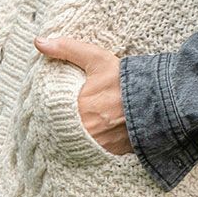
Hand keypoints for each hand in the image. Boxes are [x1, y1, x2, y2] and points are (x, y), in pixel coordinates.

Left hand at [33, 32, 132, 154]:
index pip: (52, 115)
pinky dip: (89, 148)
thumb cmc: (125, 79)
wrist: (159, 101)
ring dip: (73, 139)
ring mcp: (100, 145)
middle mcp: (87, 131)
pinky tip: (90, 139)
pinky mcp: (112, 154)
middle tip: (61, 120)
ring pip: (76, 146)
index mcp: (78, 109)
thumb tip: (38, 42)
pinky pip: (93, 154)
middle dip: (61, 126)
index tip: (51, 108)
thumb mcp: (96, 59)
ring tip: (76, 129)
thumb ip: (66, 49)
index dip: (50, 112)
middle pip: (63, 132)